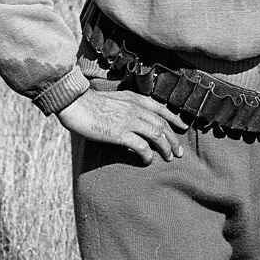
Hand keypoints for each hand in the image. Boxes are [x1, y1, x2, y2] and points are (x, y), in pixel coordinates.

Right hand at [57, 87, 186, 163]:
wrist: (77, 104)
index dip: (175, 118)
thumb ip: (129, 106)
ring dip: (165, 148)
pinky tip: (147, 160)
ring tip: (169, 158)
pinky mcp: (120, 133)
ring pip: (157, 135)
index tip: (183, 126)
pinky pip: (141, 146)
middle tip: (179, 151)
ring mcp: (129, 120)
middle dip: (173, 139)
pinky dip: (147, 155)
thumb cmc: (92, 103)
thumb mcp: (116, 99)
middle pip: (162, 124)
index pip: (162, 108)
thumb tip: (137, 118)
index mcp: (135, 98)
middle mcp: (136, 108)